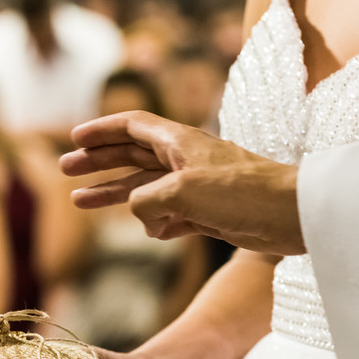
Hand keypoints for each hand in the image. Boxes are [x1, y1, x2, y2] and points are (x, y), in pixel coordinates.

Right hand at [61, 110, 303, 254]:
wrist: (292, 216)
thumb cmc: (243, 193)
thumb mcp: (182, 192)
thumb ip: (146, 200)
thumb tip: (139, 213)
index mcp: (179, 142)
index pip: (132, 126)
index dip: (101, 131)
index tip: (74, 139)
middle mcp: (185, 160)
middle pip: (131, 154)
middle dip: (98, 162)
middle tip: (66, 170)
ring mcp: (196, 188)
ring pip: (144, 188)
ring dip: (114, 194)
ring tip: (81, 201)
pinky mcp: (210, 214)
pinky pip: (171, 217)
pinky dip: (156, 223)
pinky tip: (150, 232)